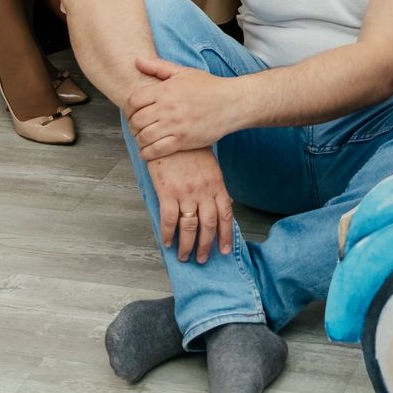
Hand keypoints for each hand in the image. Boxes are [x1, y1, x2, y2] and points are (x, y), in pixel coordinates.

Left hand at [128, 57, 232, 159]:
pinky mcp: (183, 140)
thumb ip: (158, 67)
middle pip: (136, 120)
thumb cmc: (209, 87)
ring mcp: (175, 125)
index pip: (134, 101)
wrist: (231, 103)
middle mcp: (168, 108)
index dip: (129, 107)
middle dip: (133, 125)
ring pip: (144, 137)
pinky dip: (147, 153)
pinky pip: (157, 151)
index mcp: (166, 90)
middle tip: (137, 127)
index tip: (133, 111)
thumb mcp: (184, 72)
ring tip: (142, 139)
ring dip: (139, 140)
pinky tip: (147, 151)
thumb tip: (137, 60)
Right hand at [147, 148, 233, 263]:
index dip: (226, 234)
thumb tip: (223, 204)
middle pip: (208, 225)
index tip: (224, 250)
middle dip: (206, 245)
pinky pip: (169, 219)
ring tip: (184, 256)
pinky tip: (167, 242)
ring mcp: (186, 192)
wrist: (170, 133)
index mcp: (216, 184)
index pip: (225, 215)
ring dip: (188, 245)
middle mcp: (204, 191)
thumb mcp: (209, 166)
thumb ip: (215, 186)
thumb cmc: (190, 149)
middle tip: (202, 259)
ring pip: (189, 226)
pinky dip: (168, 234)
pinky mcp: (167, 191)